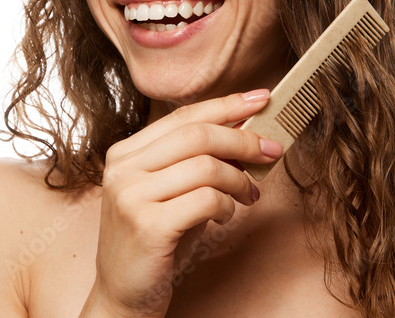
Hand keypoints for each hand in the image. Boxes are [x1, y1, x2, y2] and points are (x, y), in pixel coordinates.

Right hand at [81, 90, 283, 316]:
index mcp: (125, 154)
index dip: (226, 104)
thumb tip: (245, 133)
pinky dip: (226, 206)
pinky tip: (224, 217)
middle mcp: (122, 169)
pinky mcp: (147, 226)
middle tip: (271, 151)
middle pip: (197, 135)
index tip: (262, 99)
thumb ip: (195, 162)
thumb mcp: (171, 193)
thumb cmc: (154, 243)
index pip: (183, 116)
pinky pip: (206, 200)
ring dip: (239, 180)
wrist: (123, 295)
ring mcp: (130, 196)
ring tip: (248, 196)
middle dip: (243, 140)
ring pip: (206, 166)